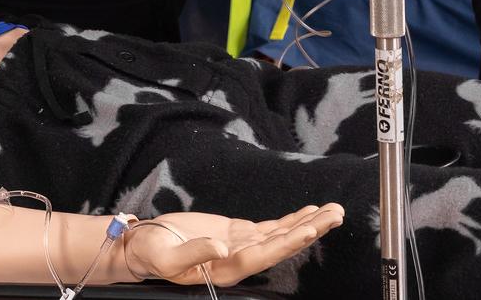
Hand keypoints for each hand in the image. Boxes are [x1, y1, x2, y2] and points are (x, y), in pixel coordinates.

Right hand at [123, 205, 345, 284]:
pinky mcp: (237, 233)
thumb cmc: (152, 254)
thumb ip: (194, 254)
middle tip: (335, 214)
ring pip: (281, 234)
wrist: (144, 247)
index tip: (309, 228)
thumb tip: (221, 248)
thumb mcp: (166, 257)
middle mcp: (240, 258)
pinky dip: (290, 219)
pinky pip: (271, 227)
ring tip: (333, 211)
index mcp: (224, 268)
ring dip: (307, 222)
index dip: (286, 243)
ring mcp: (241, 245)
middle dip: (310, 229)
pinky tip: (309, 213)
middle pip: (282, 244)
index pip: (263, 255)